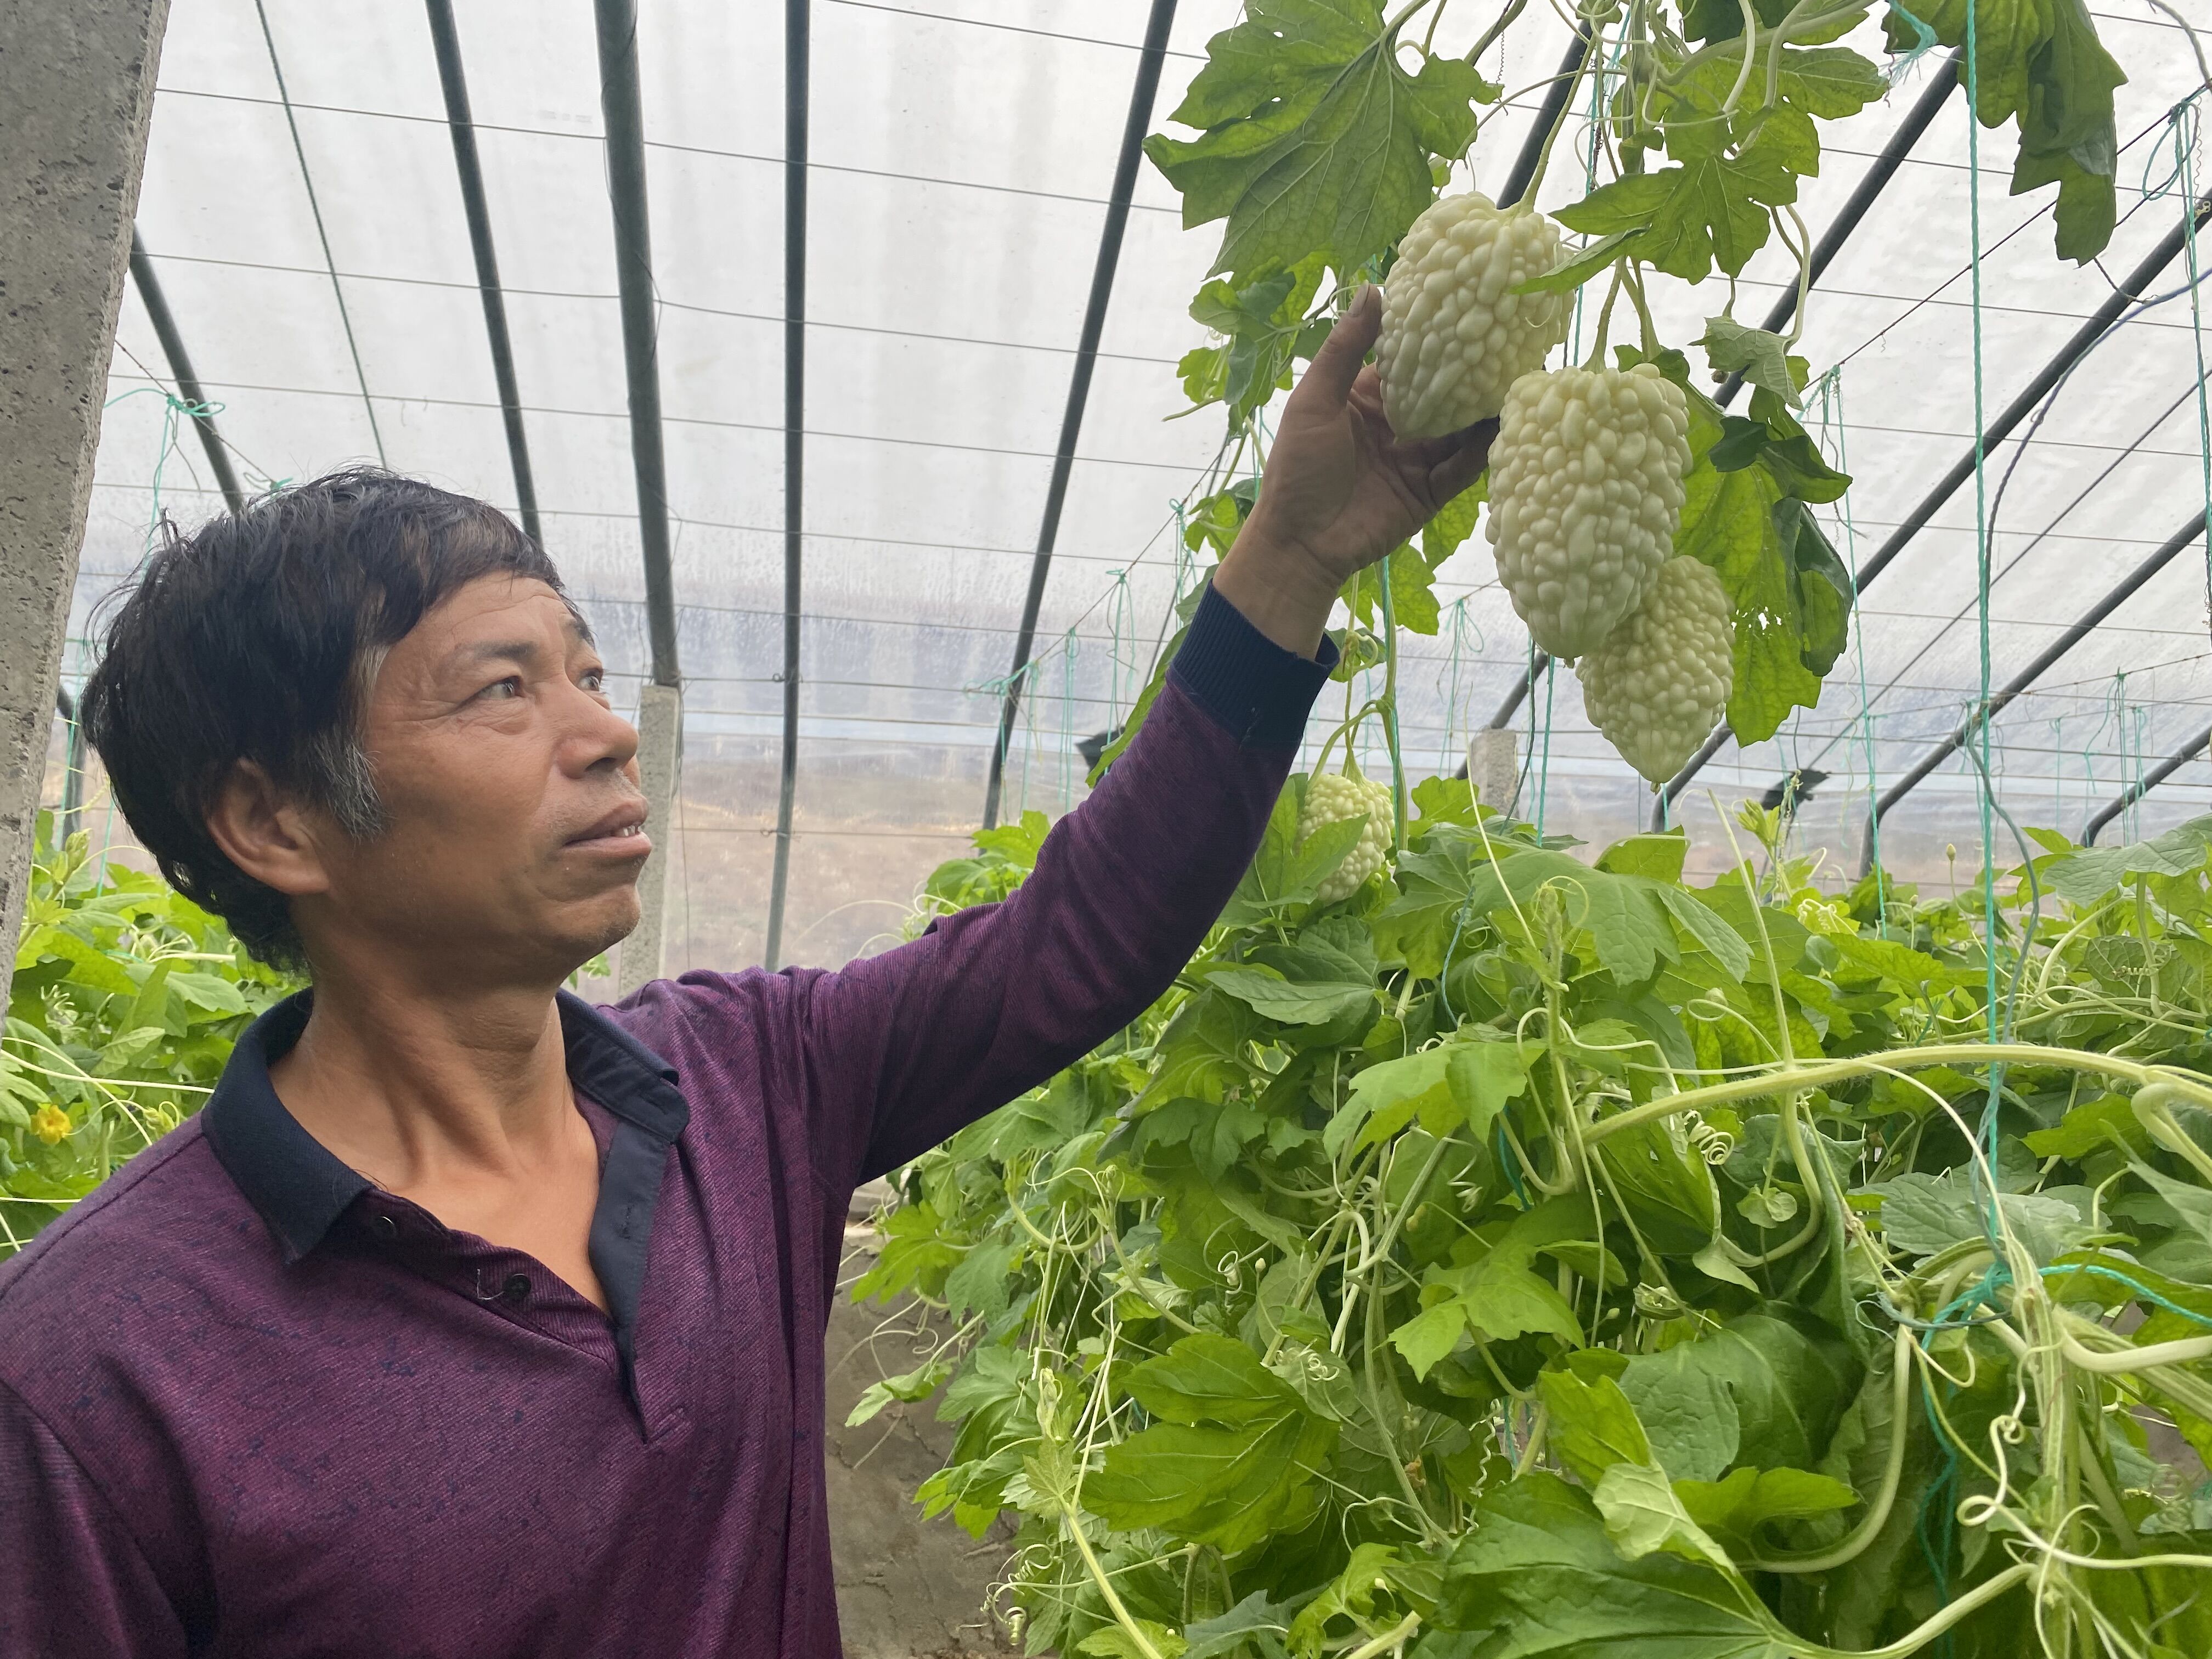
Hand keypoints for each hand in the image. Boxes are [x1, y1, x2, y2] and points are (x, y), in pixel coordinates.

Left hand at [1212, 285, 1495, 656]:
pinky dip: (1486, 448)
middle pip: (1444, 391)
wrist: (1300, 544)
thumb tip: (1373, 288)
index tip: (1470, 303)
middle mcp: (1399, 424)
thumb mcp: (1315, 400)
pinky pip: (1465, 466)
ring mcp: (1418, 458)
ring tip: (1522, 375)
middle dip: (1473, 369)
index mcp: (1368, 398)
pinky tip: (1509, 423)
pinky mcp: (1431, 491)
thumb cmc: (1297, 468)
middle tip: (1512, 337)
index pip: (1410, 359)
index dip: (1436, 335)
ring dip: (1487, 406)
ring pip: (1462, 427)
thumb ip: (1346, 349)